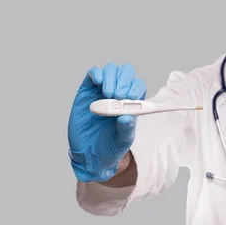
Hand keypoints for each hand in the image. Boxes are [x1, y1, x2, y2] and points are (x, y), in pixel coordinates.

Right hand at [67, 63, 146, 181]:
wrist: (89, 154)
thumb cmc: (110, 146)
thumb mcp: (123, 141)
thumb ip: (127, 129)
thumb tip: (128, 116)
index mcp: (132, 103)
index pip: (138, 86)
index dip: (135, 87)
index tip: (130, 97)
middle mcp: (118, 93)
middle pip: (126, 73)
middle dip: (124, 81)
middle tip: (118, 96)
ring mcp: (102, 90)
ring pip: (111, 70)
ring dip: (111, 78)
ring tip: (108, 95)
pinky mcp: (87, 90)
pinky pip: (93, 73)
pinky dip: (97, 74)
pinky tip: (98, 83)